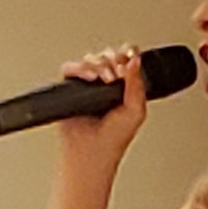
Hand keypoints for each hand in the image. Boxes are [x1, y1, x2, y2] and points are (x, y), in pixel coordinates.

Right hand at [57, 44, 147, 160]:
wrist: (93, 154)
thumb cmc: (113, 140)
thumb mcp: (136, 111)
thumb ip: (137, 83)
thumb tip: (135, 59)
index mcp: (124, 87)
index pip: (125, 60)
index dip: (127, 54)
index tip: (129, 58)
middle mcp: (105, 84)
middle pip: (108, 55)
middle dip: (113, 60)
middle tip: (116, 75)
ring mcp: (87, 86)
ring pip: (90, 59)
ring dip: (99, 64)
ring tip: (105, 79)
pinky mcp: (70, 89)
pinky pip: (71, 68)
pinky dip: (80, 69)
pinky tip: (91, 78)